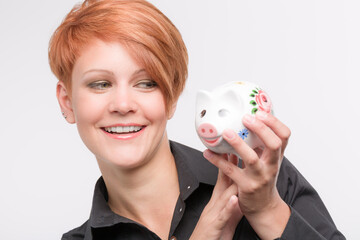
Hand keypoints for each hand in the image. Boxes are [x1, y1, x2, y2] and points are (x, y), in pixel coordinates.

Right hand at [190, 155, 242, 239]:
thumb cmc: (215, 234)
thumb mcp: (226, 216)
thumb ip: (233, 203)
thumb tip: (241, 192)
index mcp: (217, 201)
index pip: (224, 178)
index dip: (228, 163)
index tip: (234, 149)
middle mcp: (214, 205)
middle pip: (222, 182)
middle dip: (228, 165)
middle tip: (233, 149)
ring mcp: (213, 215)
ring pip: (222, 196)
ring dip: (229, 182)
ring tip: (236, 168)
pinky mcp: (215, 227)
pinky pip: (223, 216)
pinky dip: (228, 207)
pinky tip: (234, 199)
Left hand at [203, 111, 290, 239]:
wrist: (263, 207)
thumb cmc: (263, 178)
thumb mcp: (267, 160)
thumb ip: (261, 143)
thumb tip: (250, 120)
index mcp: (277, 156)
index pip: (284, 136)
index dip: (275, 123)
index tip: (260, 112)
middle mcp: (272, 165)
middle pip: (274, 144)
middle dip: (261, 129)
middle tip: (246, 118)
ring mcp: (260, 177)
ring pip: (251, 158)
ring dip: (238, 144)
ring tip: (226, 133)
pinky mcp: (246, 187)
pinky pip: (231, 171)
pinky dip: (218, 160)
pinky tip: (208, 152)